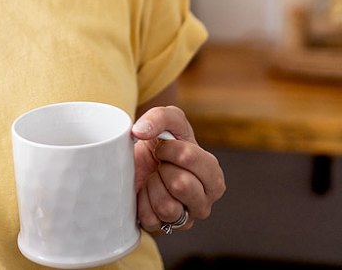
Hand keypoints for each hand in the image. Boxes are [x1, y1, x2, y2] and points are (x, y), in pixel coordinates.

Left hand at [131, 106, 224, 233]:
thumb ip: (160, 117)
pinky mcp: (164, 231)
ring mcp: (185, 220)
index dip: (168, 148)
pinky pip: (151, 219)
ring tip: (153, 180)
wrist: (135, 164)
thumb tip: (140, 130)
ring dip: (152, 187)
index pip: (188, 157)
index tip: (163, 148)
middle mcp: (204, 202)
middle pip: (181, 184)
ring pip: (167, 207)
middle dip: (162, 169)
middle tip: (160, 167)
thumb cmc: (159, 143)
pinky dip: (141, 203)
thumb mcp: (167, 120)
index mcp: (213, 176)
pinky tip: (145, 195)